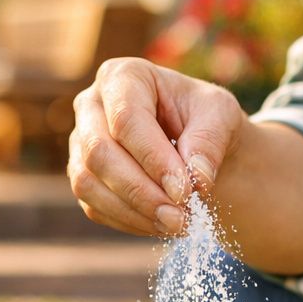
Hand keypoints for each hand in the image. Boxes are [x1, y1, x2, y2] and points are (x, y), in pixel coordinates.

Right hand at [68, 58, 245, 235]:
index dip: (154, 159)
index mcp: (124, 76)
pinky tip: (161, 225)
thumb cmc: (207, 120)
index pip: (127, 119)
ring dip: (133, 211)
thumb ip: (209, 141)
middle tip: (181, 218)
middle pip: (98, 152)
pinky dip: (129, 222)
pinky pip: (94, 206)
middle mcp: (92, 105)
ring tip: (177, 225)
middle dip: (141, 192)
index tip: (186, 191)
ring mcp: (81, 142)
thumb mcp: (221, 117)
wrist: (199, 145)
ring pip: (88, 183)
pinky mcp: (84, 176)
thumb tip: (196, 178)